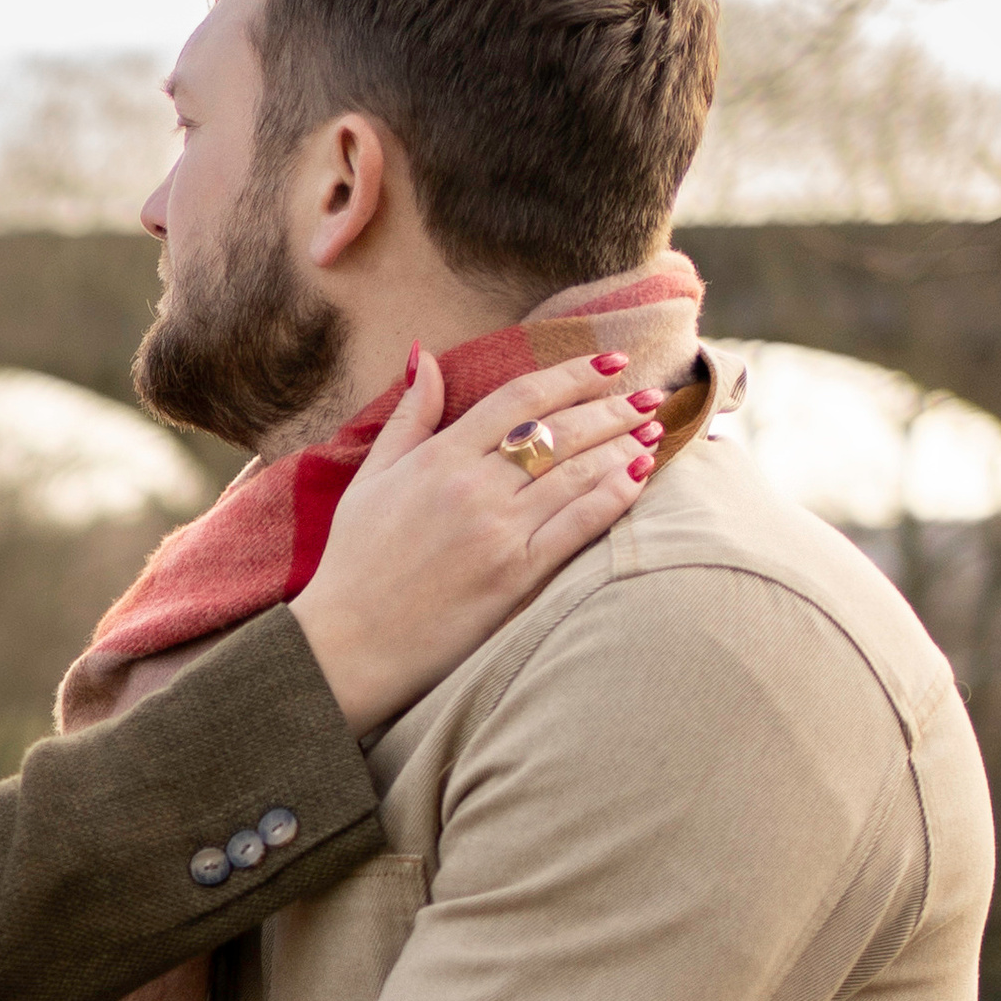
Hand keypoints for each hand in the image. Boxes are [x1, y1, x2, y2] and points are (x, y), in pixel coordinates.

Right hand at [292, 346, 659, 735]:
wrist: (347, 643)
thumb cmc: (354, 563)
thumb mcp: (370, 479)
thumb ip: (408, 417)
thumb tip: (425, 356)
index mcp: (439, 457)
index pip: (520, 397)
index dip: (572, 374)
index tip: (609, 362)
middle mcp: (473, 486)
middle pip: (560, 429)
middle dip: (612, 407)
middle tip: (648, 396)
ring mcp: (498, 531)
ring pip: (578, 472)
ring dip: (623, 445)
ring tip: (652, 431)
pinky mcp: (516, 575)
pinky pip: (579, 524)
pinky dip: (615, 495)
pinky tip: (639, 477)